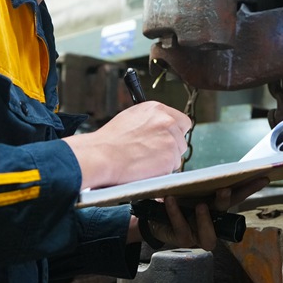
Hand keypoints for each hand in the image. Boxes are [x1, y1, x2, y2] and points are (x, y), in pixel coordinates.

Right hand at [63, 101, 190, 189]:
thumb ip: (150, 121)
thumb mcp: (131, 118)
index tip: (167, 140)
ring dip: (165, 161)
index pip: (182, 121)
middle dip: (170, 149)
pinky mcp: (170, 158)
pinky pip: (171, 169)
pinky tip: (144, 169)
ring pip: (177, 156)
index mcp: (157, 109)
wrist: (101, 156)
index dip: (174, 133)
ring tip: (143, 161)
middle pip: (181, 140)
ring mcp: (170, 139)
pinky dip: (161, 173)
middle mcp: (167, 121)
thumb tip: (160, 129)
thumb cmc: (109, 141)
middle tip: (151, 155)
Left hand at [138, 177, 269, 250]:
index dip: (250, 188)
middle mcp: (212, 222)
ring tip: (200, 206)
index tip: (263, 177)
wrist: (153, 217)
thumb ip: (198, 180)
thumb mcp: (187, 187)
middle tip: (224, 189)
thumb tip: (205, 162)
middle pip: (224, 213)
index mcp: (217, 207)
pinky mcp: (183, 239)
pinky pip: (181, 227)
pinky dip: (175, 213)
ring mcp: (199, 234)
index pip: (237, 196)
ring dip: (205, 220)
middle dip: (226, 201)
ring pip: (208, 235)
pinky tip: (170, 200)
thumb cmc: (176, 199)